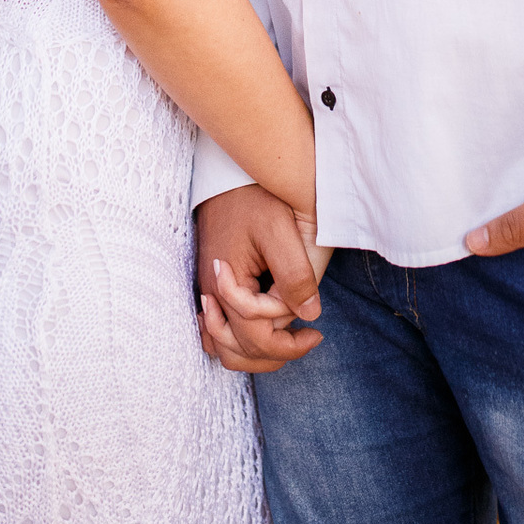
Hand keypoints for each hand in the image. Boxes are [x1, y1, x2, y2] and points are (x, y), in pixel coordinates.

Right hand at [196, 185, 331, 372]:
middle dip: (275, 352)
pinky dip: (239, 338)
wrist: (234, 171)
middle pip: (236, 349)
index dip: (288, 343)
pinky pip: (218, 328)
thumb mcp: (280, 232)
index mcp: (226, 284)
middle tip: (309, 338)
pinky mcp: (211, 282)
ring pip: (224, 345)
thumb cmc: (257, 197)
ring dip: (256, 351)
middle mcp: (210, 292)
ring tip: (289, 338)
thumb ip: (294, 276)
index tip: (316, 332)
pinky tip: (266, 328)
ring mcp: (207, 288)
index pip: (254, 337)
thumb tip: (308, 316)